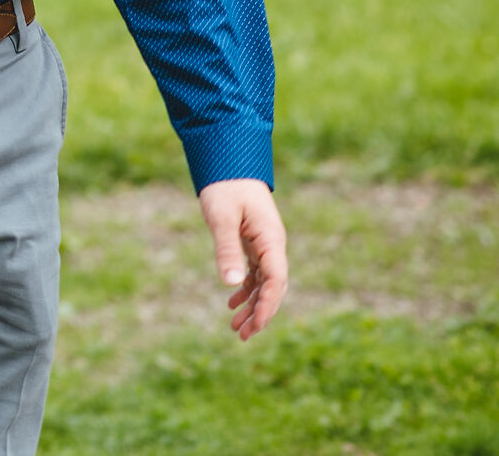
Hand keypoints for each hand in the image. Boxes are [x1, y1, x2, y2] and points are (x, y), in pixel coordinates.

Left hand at [197, 177, 287, 341]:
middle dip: (260, 313)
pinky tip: (232, 303)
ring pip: (264, 283)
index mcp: (271, 240)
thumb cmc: (225, 187)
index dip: (267, 306)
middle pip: (273, 287)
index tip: (254, 327)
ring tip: (235, 328)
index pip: (276, 281)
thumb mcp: (222, 218)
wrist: (229, 161)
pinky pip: (255, 272)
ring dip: (252, 305)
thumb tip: (230, 284)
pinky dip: (245, 289)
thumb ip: (226, 249)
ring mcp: (265, 244)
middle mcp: (273, 245)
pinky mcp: (254, 242)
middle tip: (242, 336)